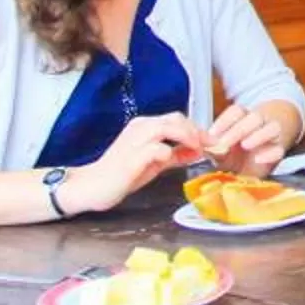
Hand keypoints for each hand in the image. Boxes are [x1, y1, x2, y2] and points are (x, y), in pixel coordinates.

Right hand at [73, 113, 207, 211]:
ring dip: (186, 137)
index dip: (197, 129)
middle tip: (209, 145)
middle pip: (175, 118)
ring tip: (197, 150)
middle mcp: (139, 127)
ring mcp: (134, 140)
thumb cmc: (121, 174)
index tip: (212, 141)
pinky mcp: (132, 157)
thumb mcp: (154, 163)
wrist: (92, 186)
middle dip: (196, 131)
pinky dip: (169, 152)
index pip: (176, 119)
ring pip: (167, 127)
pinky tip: (175, 160)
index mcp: (144, 126)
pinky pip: (156, 148)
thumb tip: (197, 151)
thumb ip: (175, 156)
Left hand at [207, 99, 299, 174]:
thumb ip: (214, 149)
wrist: (262, 159)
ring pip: (272, 128)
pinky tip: (258, 159)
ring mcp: (272, 137)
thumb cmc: (239, 154)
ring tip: (245, 144)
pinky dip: (270, 154)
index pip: (237, 111)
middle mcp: (260, 125)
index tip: (212, 133)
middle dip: (238, 130)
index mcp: (244, 119)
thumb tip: (204, 148)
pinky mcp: (279, 153)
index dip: (225, 120)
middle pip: (254, 117)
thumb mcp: (224, 150)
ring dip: (258, 136)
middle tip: (224, 143)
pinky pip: (279, 150)